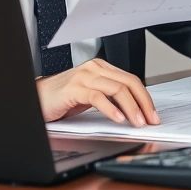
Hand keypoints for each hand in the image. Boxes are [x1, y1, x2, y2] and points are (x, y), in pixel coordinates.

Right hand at [36, 58, 161, 126]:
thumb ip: (111, 97)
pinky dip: (111, 109)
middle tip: (151, 119)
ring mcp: (84, 77)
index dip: (146, 98)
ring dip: (132, 108)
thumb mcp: (92, 95)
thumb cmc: (63, 97)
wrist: (36, 97)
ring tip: (138, 122)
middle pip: (129, 83)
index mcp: (101, 67)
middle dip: (144, 103)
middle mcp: (94, 68)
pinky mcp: (74, 89)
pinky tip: (118, 119)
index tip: (153, 114)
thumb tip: (135, 110)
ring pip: (117, 89)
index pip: (131, 80)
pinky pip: (98, 97)